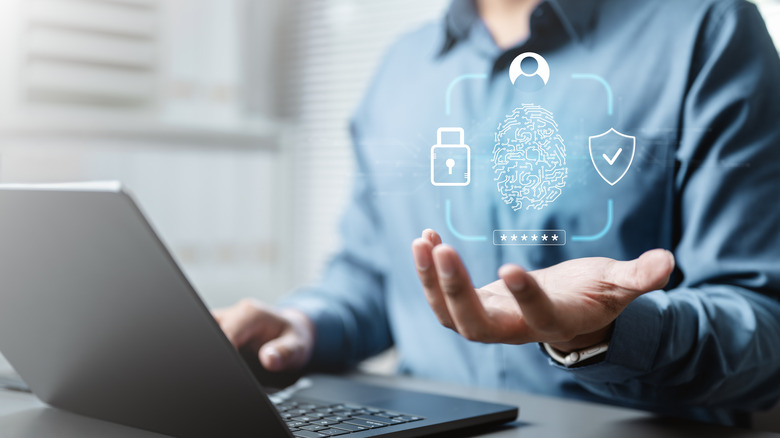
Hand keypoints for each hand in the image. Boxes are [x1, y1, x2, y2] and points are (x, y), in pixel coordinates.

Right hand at [212, 299, 313, 370]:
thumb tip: (269, 359)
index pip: (226, 333)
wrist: (292, 330)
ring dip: (212, 345)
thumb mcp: (298, 347)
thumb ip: (285, 353)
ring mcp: (225, 320)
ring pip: (206, 331)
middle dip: (215, 350)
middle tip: (231, 370)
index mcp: (251, 313)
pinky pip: (209, 335)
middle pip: (210, 330)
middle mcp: (235, 313)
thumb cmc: (293, 337)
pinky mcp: (220, 328)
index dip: (225, 353)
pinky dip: (212, 347)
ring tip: (229, 367)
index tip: (230, 370)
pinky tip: (223, 362)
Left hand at [411, 229, 674, 351]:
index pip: (538, 316)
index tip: (510, 268)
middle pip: (477, 325)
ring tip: (422, 241)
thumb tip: (667, 262)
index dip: (525, 297)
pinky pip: (444, 295)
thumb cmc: (594, 295)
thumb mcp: (618, 284)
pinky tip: (426, 238)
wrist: (569, 312)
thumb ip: (639, 276)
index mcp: (556, 321)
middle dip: (455, 291)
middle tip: (441, 250)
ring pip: (451, 314)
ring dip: (431, 281)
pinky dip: (431, 271)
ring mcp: (491, 318)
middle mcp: (516, 327)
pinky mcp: (476, 305)